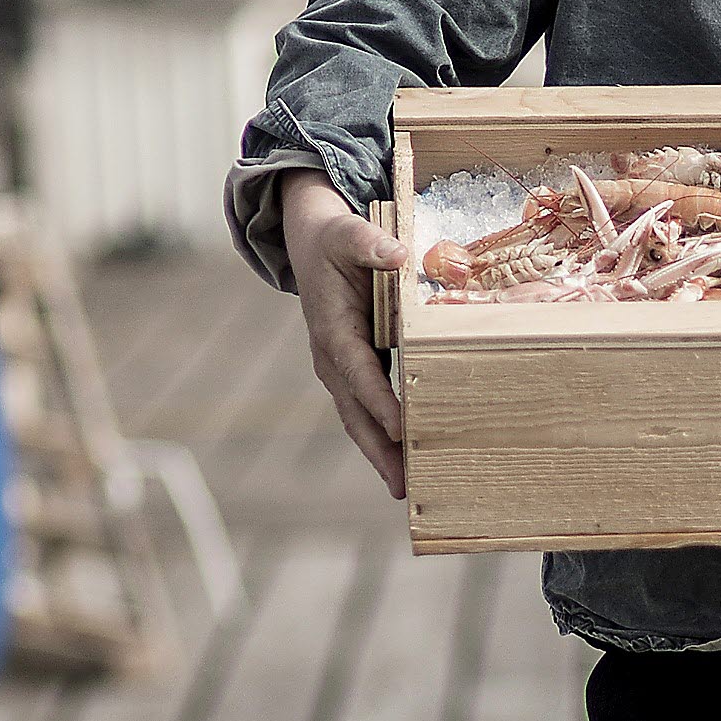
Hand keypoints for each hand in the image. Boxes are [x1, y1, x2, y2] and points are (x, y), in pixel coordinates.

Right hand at [280, 177, 409, 497]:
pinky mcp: (355, 371)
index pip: (358, 371)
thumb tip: (398, 255)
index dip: (379, 400)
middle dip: (379, 449)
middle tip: (404, 485)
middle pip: (356, 412)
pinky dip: (385, 437)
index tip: (402, 427)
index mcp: (332, 329)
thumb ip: (371, 243)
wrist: (312, 245)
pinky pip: (368, 409)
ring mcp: (342, 369)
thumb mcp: (348, 232)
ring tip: (408, 488)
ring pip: (360, 420)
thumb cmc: (334, 240)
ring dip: (382, 454)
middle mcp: (333, 358)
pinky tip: (408, 459)